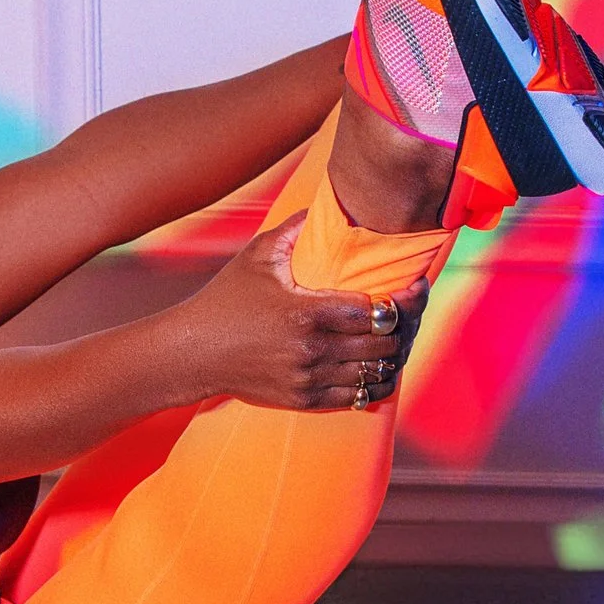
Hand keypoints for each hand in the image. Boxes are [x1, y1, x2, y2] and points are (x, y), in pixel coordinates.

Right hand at [172, 213, 431, 411]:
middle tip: (407, 314)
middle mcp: (313, 349)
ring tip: (394, 340)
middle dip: (403, 328)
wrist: (192, 353)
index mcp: (308, 312)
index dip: (402, 301)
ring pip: (376, 373)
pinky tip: (377, 367)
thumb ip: (296, 228)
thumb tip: (325, 205)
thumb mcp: (257, 254)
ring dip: (392, 357)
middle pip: (385, 343)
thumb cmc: (225, 299)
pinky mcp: (304, 399)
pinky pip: (356, 397)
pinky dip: (374, 383)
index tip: (411, 290)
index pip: (377, 311)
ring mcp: (309, 378)